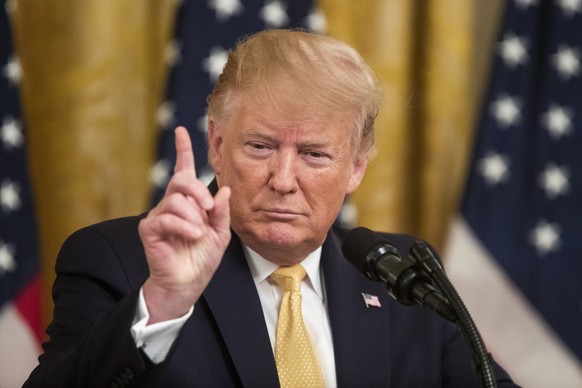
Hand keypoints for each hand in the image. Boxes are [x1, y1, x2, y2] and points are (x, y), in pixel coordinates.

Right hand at [138, 126, 230, 322]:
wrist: (188, 283)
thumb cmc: (202, 258)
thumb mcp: (220, 234)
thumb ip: (221, 212)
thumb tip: (222, 190)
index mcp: (189, 202)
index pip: (184, 171)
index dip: (183, 150)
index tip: (181, 130)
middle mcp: (171, 205)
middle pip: (182, 181)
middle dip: (198, 191)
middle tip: (209, 208)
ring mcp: (158, 216)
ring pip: (175, 199)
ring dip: (193, 216)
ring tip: (198, 232)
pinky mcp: (149, 229)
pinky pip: (166, 218)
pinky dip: (183, 225)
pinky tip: (192, 235)